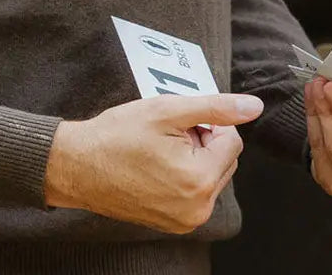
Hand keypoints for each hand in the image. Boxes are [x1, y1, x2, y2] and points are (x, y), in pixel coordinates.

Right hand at [44, 93, 263, 232]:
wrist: (78, 166)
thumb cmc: (117, 136)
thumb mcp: (168, 111)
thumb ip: (216, 107)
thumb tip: (254, 106)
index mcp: (199, 181)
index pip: (232, 139)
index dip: (208, 123)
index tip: (178, 122)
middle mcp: (198, 208)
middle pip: (224, 158)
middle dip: (203, 140)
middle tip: (168, 134)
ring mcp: (186, 220)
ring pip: (211, 173)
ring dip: (194, 156)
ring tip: (160, 149)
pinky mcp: (174, 223)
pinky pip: (195, 190)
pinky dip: (184, 173)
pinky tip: (156, 164)